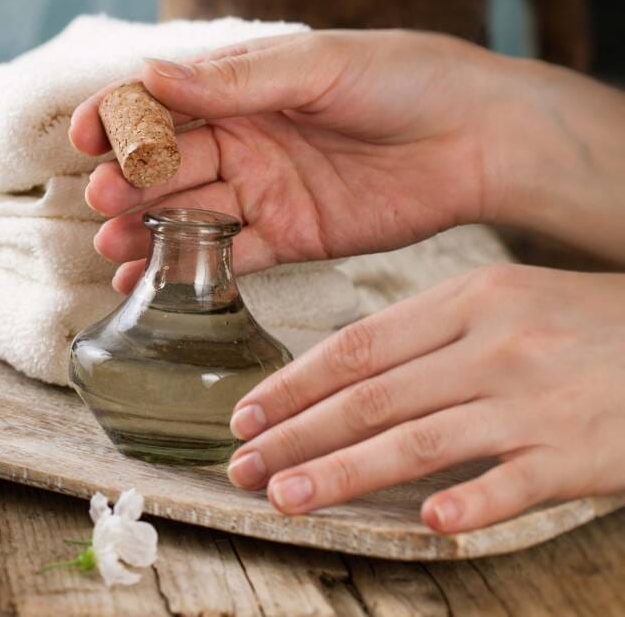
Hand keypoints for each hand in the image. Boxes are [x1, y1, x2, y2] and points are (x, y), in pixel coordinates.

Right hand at [70, 30, 624, 294]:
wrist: (479, 137)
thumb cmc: (405, 78)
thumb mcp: (317, 66)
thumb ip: (234, 81)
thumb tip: (149, 75)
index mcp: (243, 87)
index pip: (163, 102)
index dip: (120, 117)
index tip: (88, 137)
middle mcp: (243, 140)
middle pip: (168, 164)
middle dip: (130, 182)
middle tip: (104, 200)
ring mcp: (263, 192)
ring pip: (187, 215)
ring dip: (146, 231)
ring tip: (114, 247)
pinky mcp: (290, 237)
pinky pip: (228, 259)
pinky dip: (188, 272)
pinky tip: (149, 281)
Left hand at [227, 264, 624, 531]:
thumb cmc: (579, 324)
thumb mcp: (500, 302)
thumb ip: (425, 335)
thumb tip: (340, 374)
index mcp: (467, 301)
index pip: (356, 347)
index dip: (293, 385)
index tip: (246, 416)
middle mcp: (493, 346)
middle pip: (373, 397)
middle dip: (297, 435)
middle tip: (244, 467)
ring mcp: (535, 400)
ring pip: (420, 440)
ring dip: (346, 473)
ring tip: (290, 497)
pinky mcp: (580, 452)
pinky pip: (515, 484)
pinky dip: (470, 503)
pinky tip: (427, 523)